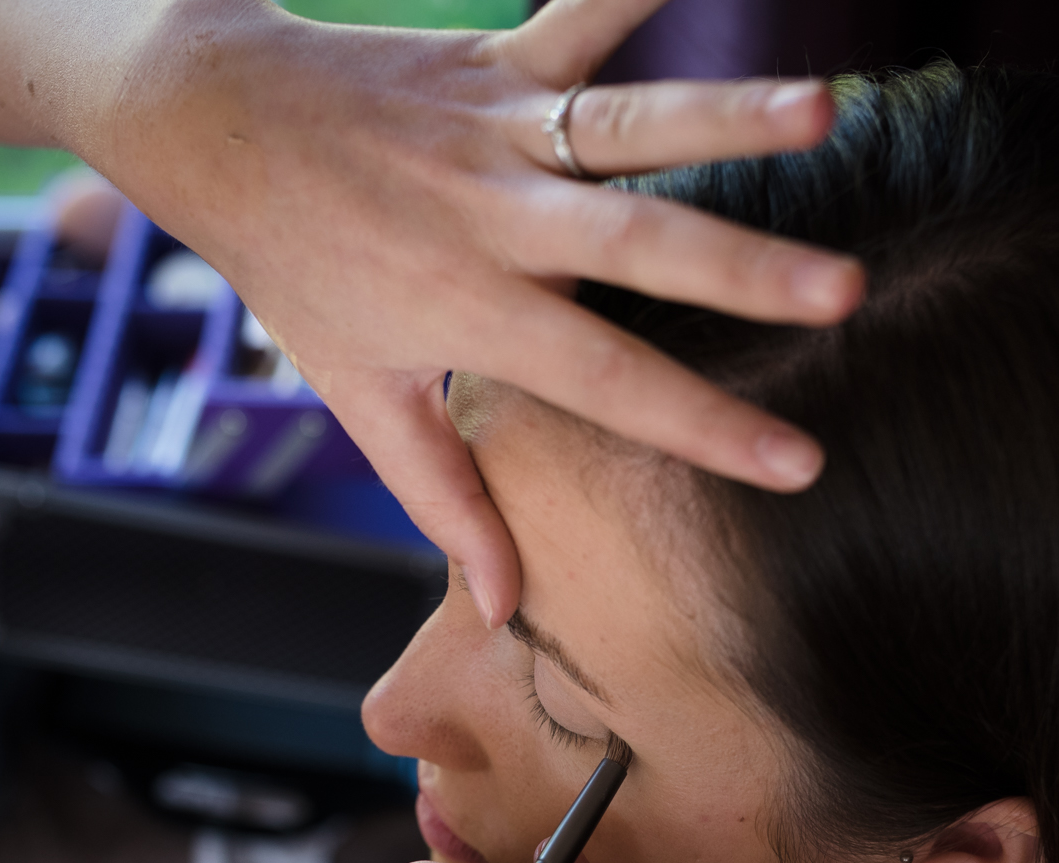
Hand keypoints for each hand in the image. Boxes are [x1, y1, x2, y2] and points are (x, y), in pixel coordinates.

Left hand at [93, 0, 863, 628]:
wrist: (211, 126)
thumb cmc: (294, 268)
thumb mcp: (358, 391)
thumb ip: (441, 494)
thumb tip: (504, 606)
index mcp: (472, 309)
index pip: (606, 383)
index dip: (705, 427)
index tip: (802, 464)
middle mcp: (495, 220)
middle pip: (636, 247)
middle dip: (746, 270)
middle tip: (847, 290)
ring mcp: (496, 131)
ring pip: (625, 125)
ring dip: (726, 114)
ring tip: (822, 109)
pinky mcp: (494, 59)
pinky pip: (578, 12)